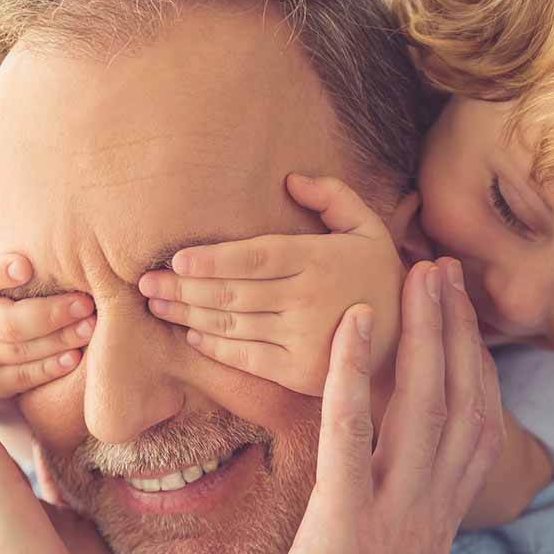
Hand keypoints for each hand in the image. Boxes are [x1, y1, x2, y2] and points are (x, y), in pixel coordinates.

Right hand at [0, 165, 95, 412]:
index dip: (1, 271)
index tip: (26, 265)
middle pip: (5, 321)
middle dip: (47, 313)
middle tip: (87, 301)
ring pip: (18, 351)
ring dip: (57, 339)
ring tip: (93, 326)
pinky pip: (22, 378)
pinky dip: (49, 367)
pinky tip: (77, 357)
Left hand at [137, 173, 403, 395]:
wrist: (409, 342)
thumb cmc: (379, 277)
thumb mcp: (368, 228)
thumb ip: (332, 197)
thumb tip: (289, 180)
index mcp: (319, 261)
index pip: (255, 258)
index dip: (213, 259)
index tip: (177, 258)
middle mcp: (308, 300)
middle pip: (233, 292)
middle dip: (183, 287)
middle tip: (144, 282)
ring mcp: (303, 339)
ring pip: (232, 325)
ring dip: (188, 315)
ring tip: (156, 305)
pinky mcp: (300, 372)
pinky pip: (247, 358)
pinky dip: (215, 347)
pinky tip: (191, 334)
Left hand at [251, 258, 502, 553]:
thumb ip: (401, 523)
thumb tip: (387, 486)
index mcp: (438, 522)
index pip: (474, 428)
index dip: (472, 364)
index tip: (459, 316)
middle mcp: (429, 512)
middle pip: (462, 403)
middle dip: (457, 330)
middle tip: (446, 268)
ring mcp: (393, 517)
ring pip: (422, 407)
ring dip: (423, 333)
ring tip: (419, 273)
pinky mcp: (344, 526)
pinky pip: (353, 437)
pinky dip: (352, 375)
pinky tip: (350, 323)